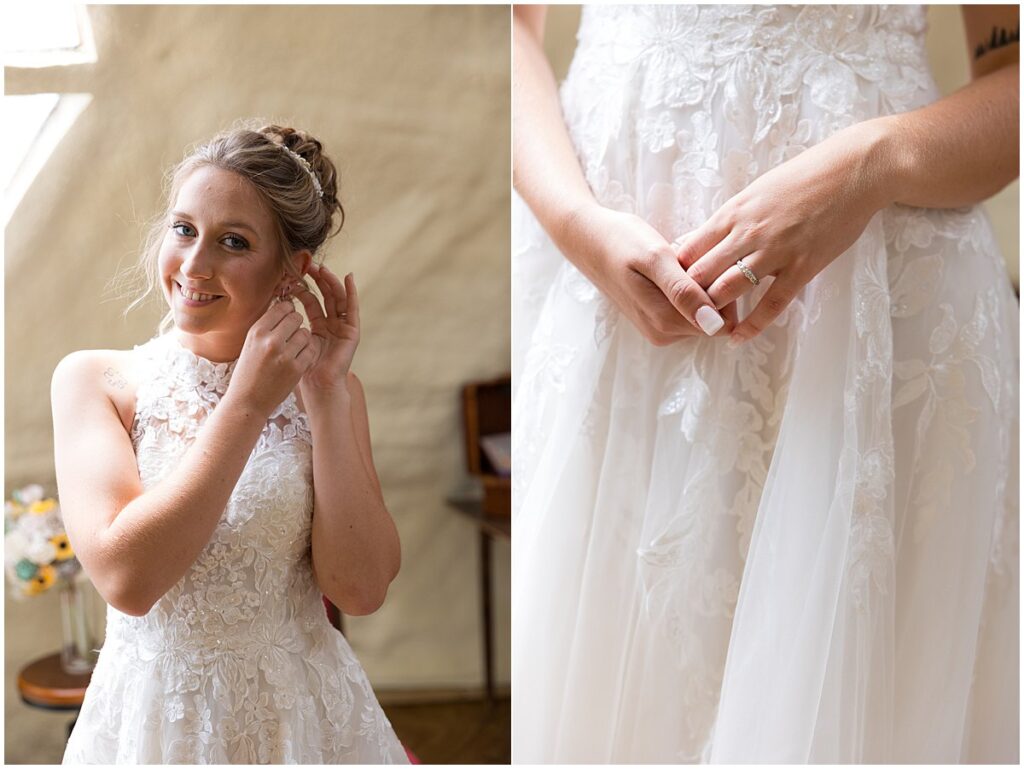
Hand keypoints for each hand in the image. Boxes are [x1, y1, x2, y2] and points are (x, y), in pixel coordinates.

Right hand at [229, 298, 318, 416]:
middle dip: (295, 324)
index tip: (285, 318)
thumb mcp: (250, 344)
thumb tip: (284, 306)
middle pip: (296, 317)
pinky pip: (310, 350)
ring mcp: (285, 355)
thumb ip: (267, 326)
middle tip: (289, 335)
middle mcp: (271, 341)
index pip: (281, 307)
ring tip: (292, 349)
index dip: (287, 311)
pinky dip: (306, 353)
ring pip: (306, 333)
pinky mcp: (297, 368)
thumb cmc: (248, 371)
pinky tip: (297, 359)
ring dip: (302, 339)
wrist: (248, 401)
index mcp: (257, 332)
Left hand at [294, 263, 359, 396]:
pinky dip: (352, 292)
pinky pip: (353, 308)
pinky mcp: (352, 331)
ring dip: (331, 282)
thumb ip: (288, 324)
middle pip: (326, 296)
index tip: (292, 275)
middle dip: (317, 279)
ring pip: (338, 298)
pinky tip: (349, 278)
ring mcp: (343, 327)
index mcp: (318, 327)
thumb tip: (276, 303)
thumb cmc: (302, 368)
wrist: (317, 386)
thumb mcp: (291, 341)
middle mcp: (332, 325)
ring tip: (322, 268)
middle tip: (307, 264)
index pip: (312, 301)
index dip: (303, 287)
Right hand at [558, 204, 735, 344]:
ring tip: (674, 261)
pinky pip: (687, 308)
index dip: (722, 290)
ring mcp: (658, 329)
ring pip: (701, 312)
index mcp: (665, 322)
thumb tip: (714, 325)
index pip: (721, 320)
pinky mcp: (655, 321)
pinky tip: (670, 268)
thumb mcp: (655, 259)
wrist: (588, 240)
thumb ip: (684, 293)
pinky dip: (687, 287)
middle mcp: (663, 333)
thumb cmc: (621, 241)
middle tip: (683, 258)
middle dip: (709, 287)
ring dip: (698, 285)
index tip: (701, 263)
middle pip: (712, 319)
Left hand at [678, 120, 892, 343]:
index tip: (670, 290)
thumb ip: (727, 220)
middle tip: (682, 316)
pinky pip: (771, 304)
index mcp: (731, 213)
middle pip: (700, 274)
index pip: (688, 250)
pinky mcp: (802, 267)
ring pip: (728, 290)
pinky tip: (737, 339)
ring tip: (705, 327)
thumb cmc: (802, 178)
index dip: (674, 273)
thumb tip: (696, 241)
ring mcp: (774, 252)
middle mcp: (746, 234)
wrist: (852, 171)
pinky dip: (751, 325)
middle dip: (688, 298)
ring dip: (713, 311)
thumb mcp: (753, 192)